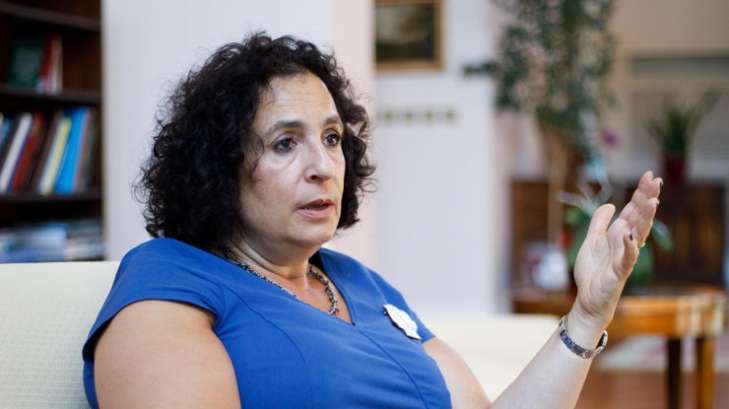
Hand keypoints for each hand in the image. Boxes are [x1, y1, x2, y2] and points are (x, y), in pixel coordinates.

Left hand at [570, 171, 661, 333]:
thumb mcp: (592, 241)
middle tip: (655, 180)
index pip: (633, 211)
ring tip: (652, 201)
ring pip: (637, 235)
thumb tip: (609, 205)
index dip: (640, 194)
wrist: (588, 298)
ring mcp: (624, 258)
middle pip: (639, 218)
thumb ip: (599, 223)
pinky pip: (626, 259)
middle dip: (646, 199)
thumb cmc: (593, 272)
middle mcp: (626, 244)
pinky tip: (630, 235)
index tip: (648, 175)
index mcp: (619, 235)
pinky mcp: (618, 273)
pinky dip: (628, 247)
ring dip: (645, 219)